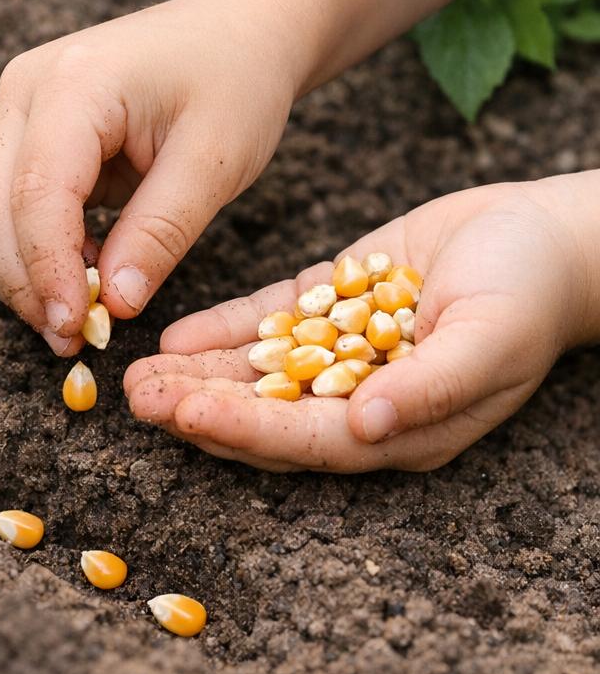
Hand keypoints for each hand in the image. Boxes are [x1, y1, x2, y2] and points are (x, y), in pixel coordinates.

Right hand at [0, 0, 302, 354]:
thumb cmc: (235, 81)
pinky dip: (23, 252)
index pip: (36, 193)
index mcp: (74, 83)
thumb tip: (111, 305)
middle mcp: (25, 90)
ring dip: (13, 275)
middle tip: (70, 340)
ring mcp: (15, 108)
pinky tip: (75, 275)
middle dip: (22, 284)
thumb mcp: (216, 159)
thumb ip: (161, 232)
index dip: (48, 272)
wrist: (232, 30)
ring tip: (71, 317)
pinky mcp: (22, 132)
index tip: (75, 330)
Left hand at [124, 180, 591, 471]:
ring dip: (195, 374)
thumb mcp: (492, 340)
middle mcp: (358, 400)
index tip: (185, 414)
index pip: (306, 441)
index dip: (244, 431)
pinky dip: (222, 330)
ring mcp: (338, 353)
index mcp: (398, 427)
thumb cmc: (528, 291)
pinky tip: (175, 334)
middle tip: (134, 397)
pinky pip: (265, 325)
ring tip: (135, 373)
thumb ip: (431, 388)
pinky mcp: (328, 306)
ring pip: (254, 374)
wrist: (538, 233)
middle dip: (198, 407)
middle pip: (265, 415)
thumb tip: (365, 427)